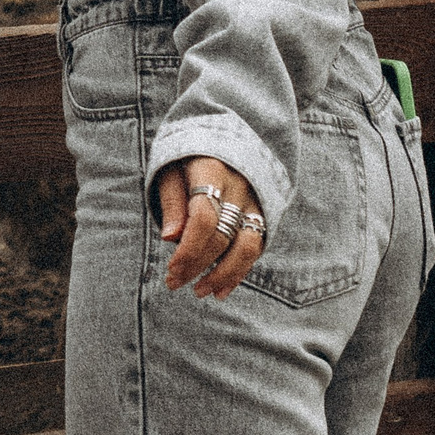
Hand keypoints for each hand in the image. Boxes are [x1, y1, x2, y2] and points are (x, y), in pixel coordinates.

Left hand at [153, 155, 265, 297]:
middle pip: (222, 235)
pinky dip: (238, 272)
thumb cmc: (187, 161)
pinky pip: (255, 248)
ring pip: (247, 246)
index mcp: (212, 170)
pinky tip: (219, 290)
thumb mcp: (170, 171)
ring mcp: (255, 201)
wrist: (222, 142)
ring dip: (223, 275)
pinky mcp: (263, 214)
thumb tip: (171, 239)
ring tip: (200, 292)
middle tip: (173, 283)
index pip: (204, 217)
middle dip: (197, 265)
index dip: (188, 248)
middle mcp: (239, 186)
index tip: (171, 269)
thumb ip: (172, 203)